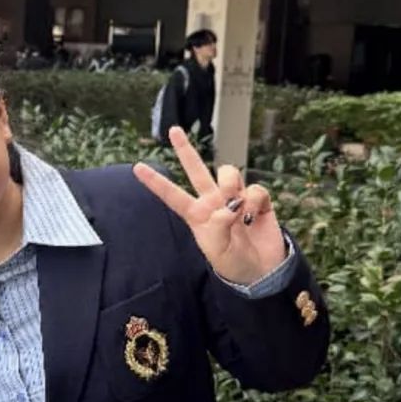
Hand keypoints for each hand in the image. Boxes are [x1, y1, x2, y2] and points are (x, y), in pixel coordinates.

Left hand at [133, 128, 284, 286]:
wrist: (263, 271)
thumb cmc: (234, 263)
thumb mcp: (218, 251)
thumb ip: (218, 227)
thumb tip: (228, 206)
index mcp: (197, 216)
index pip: (173, 196)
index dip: (156, 183)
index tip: (137, 167)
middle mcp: (213, 203)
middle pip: (197, 171)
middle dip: (185, 150)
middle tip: (173, 130)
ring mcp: (235, 199)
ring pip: (228, 174)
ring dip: (232, 184)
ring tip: (238, 209)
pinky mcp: (256, 201)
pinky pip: (255, 189)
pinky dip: (255, 200)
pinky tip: (254, 216)